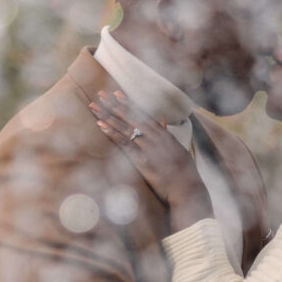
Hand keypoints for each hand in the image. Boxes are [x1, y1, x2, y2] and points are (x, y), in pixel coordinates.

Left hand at [88, 90, 206, 210]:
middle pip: (131, 117)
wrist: (187, 187)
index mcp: (164, 134)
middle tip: (100, 94)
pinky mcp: (142, 160)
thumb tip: (162, 120)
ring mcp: (149, 147)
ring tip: (95, 106)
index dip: (129, 104)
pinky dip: (112, 133)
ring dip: (108, 116)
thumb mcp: (178, 149)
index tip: (117, 94)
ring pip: (125, 127)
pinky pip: (124, 144)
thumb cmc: (185, 172)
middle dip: (115, 105)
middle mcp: (155, 137)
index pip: (143, 115)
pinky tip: (101, 125)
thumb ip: (167, 134)